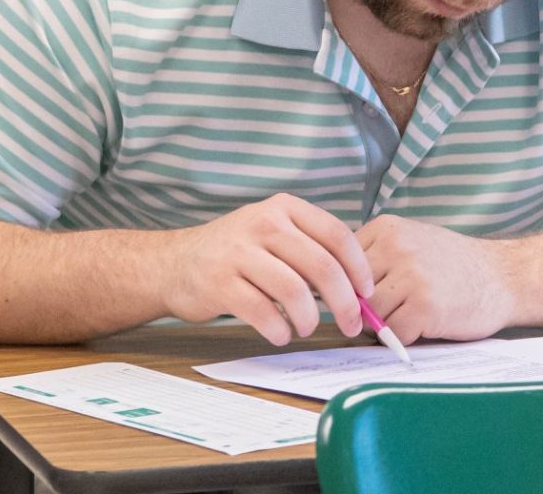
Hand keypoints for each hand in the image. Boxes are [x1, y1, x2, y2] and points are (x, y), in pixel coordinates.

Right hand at [159, 194, 372, 346]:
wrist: (175, 263)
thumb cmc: (237, 253)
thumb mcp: (273, 233)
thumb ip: (310, 250)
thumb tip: (357, 289)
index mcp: (284, 208)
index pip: (336, 234)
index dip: (359, 267)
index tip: (367, 293)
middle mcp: (263, 223)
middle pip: (321, 265)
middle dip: (344, 301)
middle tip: (351, 324)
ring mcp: (239, 252)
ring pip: (294, 290)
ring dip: (310, 319)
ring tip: (307, 328)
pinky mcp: (219, 282)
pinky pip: (262, 311)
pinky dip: (279, 329)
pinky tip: (281, 333)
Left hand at [357, 215, 515, 344]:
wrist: (504, 276)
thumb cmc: (454, 264)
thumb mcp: (411, 242)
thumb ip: (376, 257)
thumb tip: (332, 289)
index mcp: (387, 229)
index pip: (342, 264)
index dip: (350, 288)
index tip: (364, 297)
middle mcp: (396, 248)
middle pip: (352, 291)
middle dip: (364, 309)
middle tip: (387, 313)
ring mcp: (411, 276)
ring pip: (369, 315)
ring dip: (384, 325)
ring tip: (408, 317)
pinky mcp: (425, 307)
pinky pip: (393, 333)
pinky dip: (404, 337)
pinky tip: (424, 325)